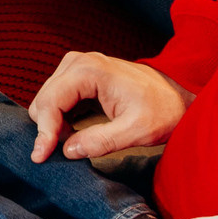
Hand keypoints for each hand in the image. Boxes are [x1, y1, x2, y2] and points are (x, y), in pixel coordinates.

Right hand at [28, 51, 188, 162]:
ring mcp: (78, 65)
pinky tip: (71, 132)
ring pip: (47, 98)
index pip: (51, 101)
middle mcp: (79, 61)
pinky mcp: (80, 74)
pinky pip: (57, 97)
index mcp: (90, 70)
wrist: (177, 96)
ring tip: (72, 142)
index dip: (43, 132)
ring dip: (53, 124)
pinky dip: (59, 117)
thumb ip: (101, 141)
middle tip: (62, 153)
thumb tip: (68, 150)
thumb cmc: (162, 111)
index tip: (40, 157)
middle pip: (44, 99)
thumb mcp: (136, 131)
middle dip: (48, 129)